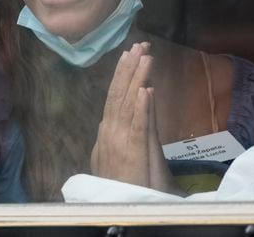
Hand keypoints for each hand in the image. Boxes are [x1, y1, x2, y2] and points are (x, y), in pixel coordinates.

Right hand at [91, 42, 178, 192]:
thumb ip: (133, 125)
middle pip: (119, 93)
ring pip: (127, 103)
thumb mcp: (126, 151)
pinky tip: (144, 90)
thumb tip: (139, 98)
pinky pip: (137, 126)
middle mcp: (110, 131)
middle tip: (138, 44)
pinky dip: (140, 107)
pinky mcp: (131, 153)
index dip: (124, 74)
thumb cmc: (123, 185)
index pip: (116, 96)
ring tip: (144, 56)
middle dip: (129, 67)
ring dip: (136, 79)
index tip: (131, 53)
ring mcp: (119, 141)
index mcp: (108, 131)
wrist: (117, 208)